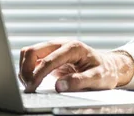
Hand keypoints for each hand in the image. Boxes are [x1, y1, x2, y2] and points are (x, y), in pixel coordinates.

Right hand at [19, 40, 133, 92]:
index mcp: (74, 48)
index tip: (33, 88)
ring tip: (31, 85)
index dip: (37, 75)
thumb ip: (79, 81)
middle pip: (33, 51)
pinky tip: (33, 80)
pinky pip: (32, 59)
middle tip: (29, 87)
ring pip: (29, 53)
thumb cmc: (104, 71)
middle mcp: (62, 44)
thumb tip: (59, 86)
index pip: (48, 59)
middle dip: (26, 70)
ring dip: (25, 69)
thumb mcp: (98, 78)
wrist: (109, 66)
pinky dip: (28, 69)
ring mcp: (55, 49)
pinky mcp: (51, 56)